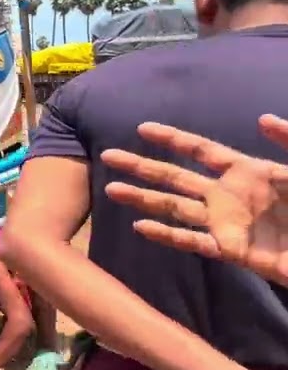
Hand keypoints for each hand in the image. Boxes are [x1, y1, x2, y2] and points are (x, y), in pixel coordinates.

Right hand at [101, 115, 287, 285]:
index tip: (142, 128)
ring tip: (111, 190)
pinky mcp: (230, 250)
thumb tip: (261, 118)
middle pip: (176, 177)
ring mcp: (226, 223)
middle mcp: (228, 194)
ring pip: (175, 207)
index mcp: (247, 170)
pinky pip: (192, 241)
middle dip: (142, 166)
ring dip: (143, 199)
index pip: (201, 150)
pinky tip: (141, 227)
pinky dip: (166, 235)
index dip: (172, 139)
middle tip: (108, 156)